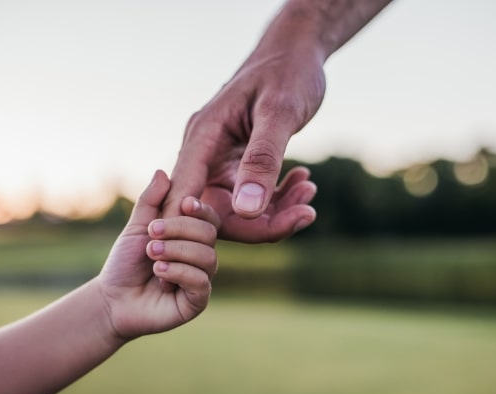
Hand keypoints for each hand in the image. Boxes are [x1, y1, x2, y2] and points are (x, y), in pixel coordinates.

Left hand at [97, 170, 218, 340]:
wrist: (112, 299)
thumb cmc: (125, 263)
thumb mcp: (136, 228)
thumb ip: (150, 202)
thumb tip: (162, 172)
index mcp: (190, 237)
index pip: (209, 217)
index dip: (201, 209)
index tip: (183, 204)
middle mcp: (200, 256)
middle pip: (209, 233)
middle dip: (179, 229)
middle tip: (152, 234)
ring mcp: (201, 279)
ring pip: (207, 256)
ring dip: (176, 251)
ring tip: (152, 255)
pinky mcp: (197, 301)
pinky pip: (200, 281)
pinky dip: (178, 272)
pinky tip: (159, 273)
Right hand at [165, 47, 322, 242]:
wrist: (296, 51)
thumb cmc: (287, 72)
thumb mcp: (279, 112)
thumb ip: (262, 160)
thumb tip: (248, 210)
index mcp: (202, 138)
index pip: (186, 197)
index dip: (201, 228)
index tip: (248, 238)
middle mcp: (203, 153)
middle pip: (213, 212)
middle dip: (258, 223)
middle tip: (306, 213)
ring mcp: (219, 161)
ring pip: (236, 209)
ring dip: (274, 212)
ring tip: (310, 193)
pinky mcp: (237, 165)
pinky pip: (250, 197)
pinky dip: (278, 198)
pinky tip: (304, 183)